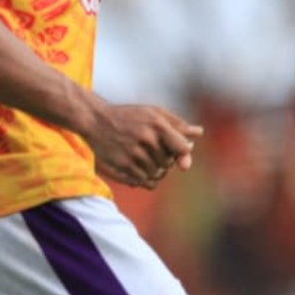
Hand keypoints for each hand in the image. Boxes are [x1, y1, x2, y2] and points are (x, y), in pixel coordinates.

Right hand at [87, 103, 202, 189]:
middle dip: (163, 159)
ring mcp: (134, 153)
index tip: (177, 153)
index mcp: (157, 124)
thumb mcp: (152, 113)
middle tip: (151, 150)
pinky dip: (142, 176)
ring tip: (141, 157)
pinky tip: (135, 165)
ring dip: (152, 169)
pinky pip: (143, 180)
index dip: (181, 154)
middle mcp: (147, 138)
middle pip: (168, 163)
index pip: (182, 149)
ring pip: (156, 173)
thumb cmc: (128, 116)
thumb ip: (176, 124)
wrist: (95, 120)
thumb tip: (199, 133)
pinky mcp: (123, 165)